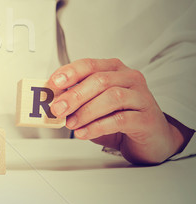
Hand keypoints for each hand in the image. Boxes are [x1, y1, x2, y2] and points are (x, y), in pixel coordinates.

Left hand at [48, 58, 188, 164]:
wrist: (150, 138)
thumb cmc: (121, 117)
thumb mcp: (95, 104)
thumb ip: (77, 99)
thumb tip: (53, 101)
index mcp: (114, 69)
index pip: (90, 65)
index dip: (70, 72)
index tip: (54, 83)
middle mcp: (130, 79)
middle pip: (100, 80)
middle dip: (74, 95)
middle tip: (57, 109)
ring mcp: (141, 98)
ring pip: (112, 97)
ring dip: (86, 111)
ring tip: (71, 124)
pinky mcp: (147, 119)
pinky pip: (121, 119)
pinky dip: (98, 126)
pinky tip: (84, 132)